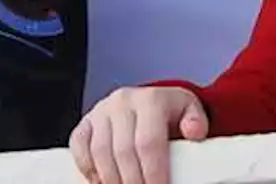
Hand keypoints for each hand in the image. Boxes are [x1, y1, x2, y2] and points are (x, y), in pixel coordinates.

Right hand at [69, 86, 208, 183]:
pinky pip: (79, 146)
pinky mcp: (87, 121)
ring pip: (100, 153)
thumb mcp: (190, 112)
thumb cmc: (171, 113)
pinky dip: (88, 168)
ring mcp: (102, 110)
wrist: (152, 103)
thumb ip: (196, 122)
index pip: (149, 142)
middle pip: (124, 152)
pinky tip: (102, 181)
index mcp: (151, 100)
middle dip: (134, 182)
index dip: (154, 173)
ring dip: (112, 180)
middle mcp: (123, 102)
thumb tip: (194, 132)